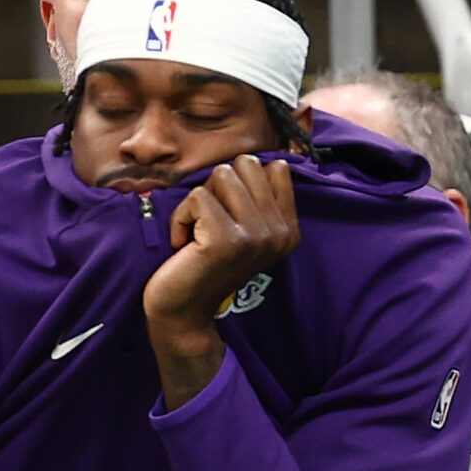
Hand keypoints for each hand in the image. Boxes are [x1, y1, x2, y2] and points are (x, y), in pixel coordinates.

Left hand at [142, 155, 300, 404]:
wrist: (184, 312)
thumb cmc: (206, 264)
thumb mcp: (244, 231)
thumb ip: (258, 198)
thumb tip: (262, 158)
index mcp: (289, 229)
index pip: (274, 167)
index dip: (240, 181)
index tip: (231, 214)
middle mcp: (280, 232)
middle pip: (246, 164)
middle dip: (219, 187)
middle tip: (211, 221)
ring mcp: (257, 236)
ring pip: (221, 175)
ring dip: (198, 201)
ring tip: (198, 232)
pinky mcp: (227, 239)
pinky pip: (197, 197)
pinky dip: (181, 217)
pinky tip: (185, 244)